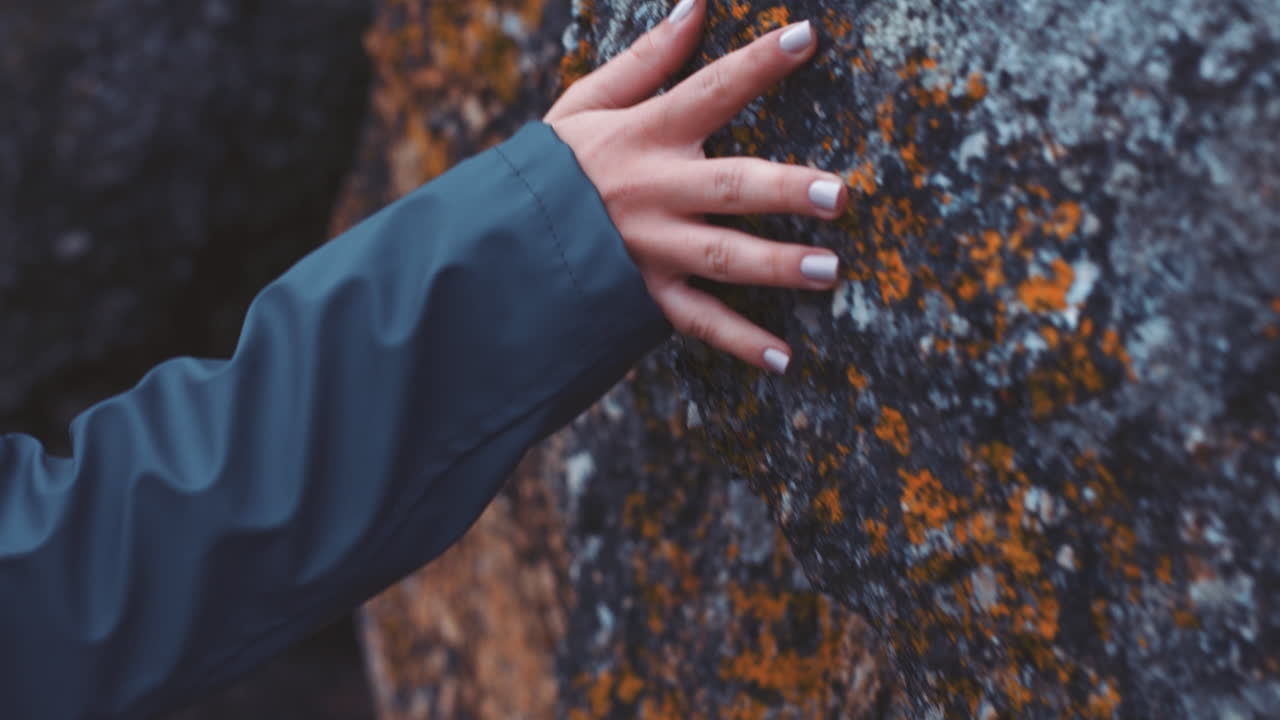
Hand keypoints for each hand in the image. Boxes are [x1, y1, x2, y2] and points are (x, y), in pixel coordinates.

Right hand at [544, 0, 843, 374]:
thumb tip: (695, 7)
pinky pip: (697, 321)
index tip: (806, 38)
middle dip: (785, 190)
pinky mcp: (645, 296)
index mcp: (642, 135)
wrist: (495, 241)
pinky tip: (785, 359)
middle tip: (839, 194)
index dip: (757, 64)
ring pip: (723, 257)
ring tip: (830, 271)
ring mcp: (652, 249)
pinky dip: (740, 343)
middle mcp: (653, 192)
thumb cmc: (552, 166)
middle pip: (729, 187)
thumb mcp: (584, 102)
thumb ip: (645, 60)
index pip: (708, 91)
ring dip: (778, 266)